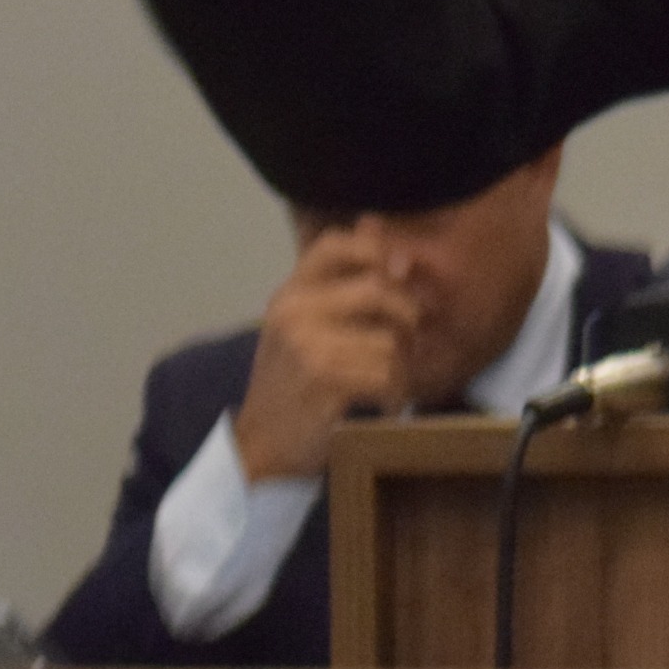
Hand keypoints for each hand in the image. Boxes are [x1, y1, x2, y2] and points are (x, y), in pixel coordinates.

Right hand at [232, 229, 419, 479]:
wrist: (261, 448)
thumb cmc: (293, 386)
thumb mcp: (304, 327)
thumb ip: (339, 281)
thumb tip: (376, 220)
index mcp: (288, 294)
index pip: (334, 244)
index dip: (375, 250)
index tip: (398, 275)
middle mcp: (293, 311)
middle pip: (379, 288)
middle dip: (407, 317)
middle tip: (407, 344)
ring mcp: (307, 344)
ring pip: (390, 338)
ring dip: (402, 367)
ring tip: (389, 384)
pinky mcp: (324, 379)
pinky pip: (387, 373)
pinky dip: (396, 394)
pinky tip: (384, 404)